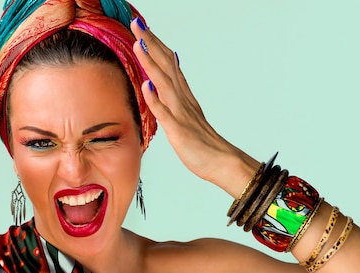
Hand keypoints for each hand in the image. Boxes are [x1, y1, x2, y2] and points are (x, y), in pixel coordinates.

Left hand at [130, 18, 258, 196]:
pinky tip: (146, 86)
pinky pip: (165, 114)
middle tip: (138, 23)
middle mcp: (182, 100)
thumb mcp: (185, 114)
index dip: (155, 45)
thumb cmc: (201, 142)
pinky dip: (156, 100)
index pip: (167, 64)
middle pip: (165, 66)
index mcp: (182, 96)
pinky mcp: (178, 131)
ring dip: (152, 63)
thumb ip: (175, 94)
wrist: (222, 162)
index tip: (142, 27)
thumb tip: (163, 74)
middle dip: (150, 44)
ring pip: (164, 84)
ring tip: (140, 44)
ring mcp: (181, 114)